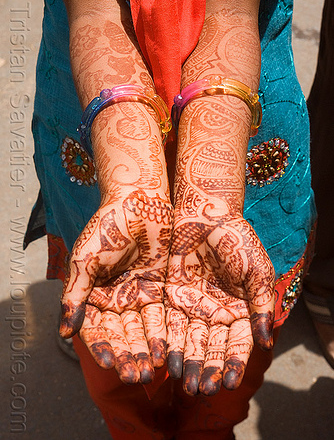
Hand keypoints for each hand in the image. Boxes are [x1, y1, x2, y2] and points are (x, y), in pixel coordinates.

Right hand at [60, 188, 172, 384]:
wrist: (138, 202)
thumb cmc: (106, 226)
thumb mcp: (84, 260)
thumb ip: (75, 295)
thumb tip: (65, 332)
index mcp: (93, 294)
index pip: (96, 327)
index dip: (102, 345)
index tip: (109, 362)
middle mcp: (116, 298)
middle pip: (121, 334)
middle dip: (127, 355)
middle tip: (135, 376)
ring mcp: (138, 294)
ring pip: (141, 329)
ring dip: (145, 350)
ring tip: (151, 371)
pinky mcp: (160, 288)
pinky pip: (161, 315)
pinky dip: (162, 333)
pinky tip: (166, 351)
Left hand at [165, 211, 274, 395]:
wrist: (207, 214)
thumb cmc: (238, 240)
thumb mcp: (257, 271)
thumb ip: (260, 306)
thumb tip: (266, 341)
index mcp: (241, 309)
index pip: (238, 343)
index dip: (234, 363)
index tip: (228, 384)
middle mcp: (218, 313)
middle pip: (213, 347)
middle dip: (207, 369)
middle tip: (201, 391)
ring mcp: (195, 306)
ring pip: (191, 341)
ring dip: (189, 363)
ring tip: (186, 385)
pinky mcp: (173, 297)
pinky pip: (171, 325)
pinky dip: (170, 343)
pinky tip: (168, 362)